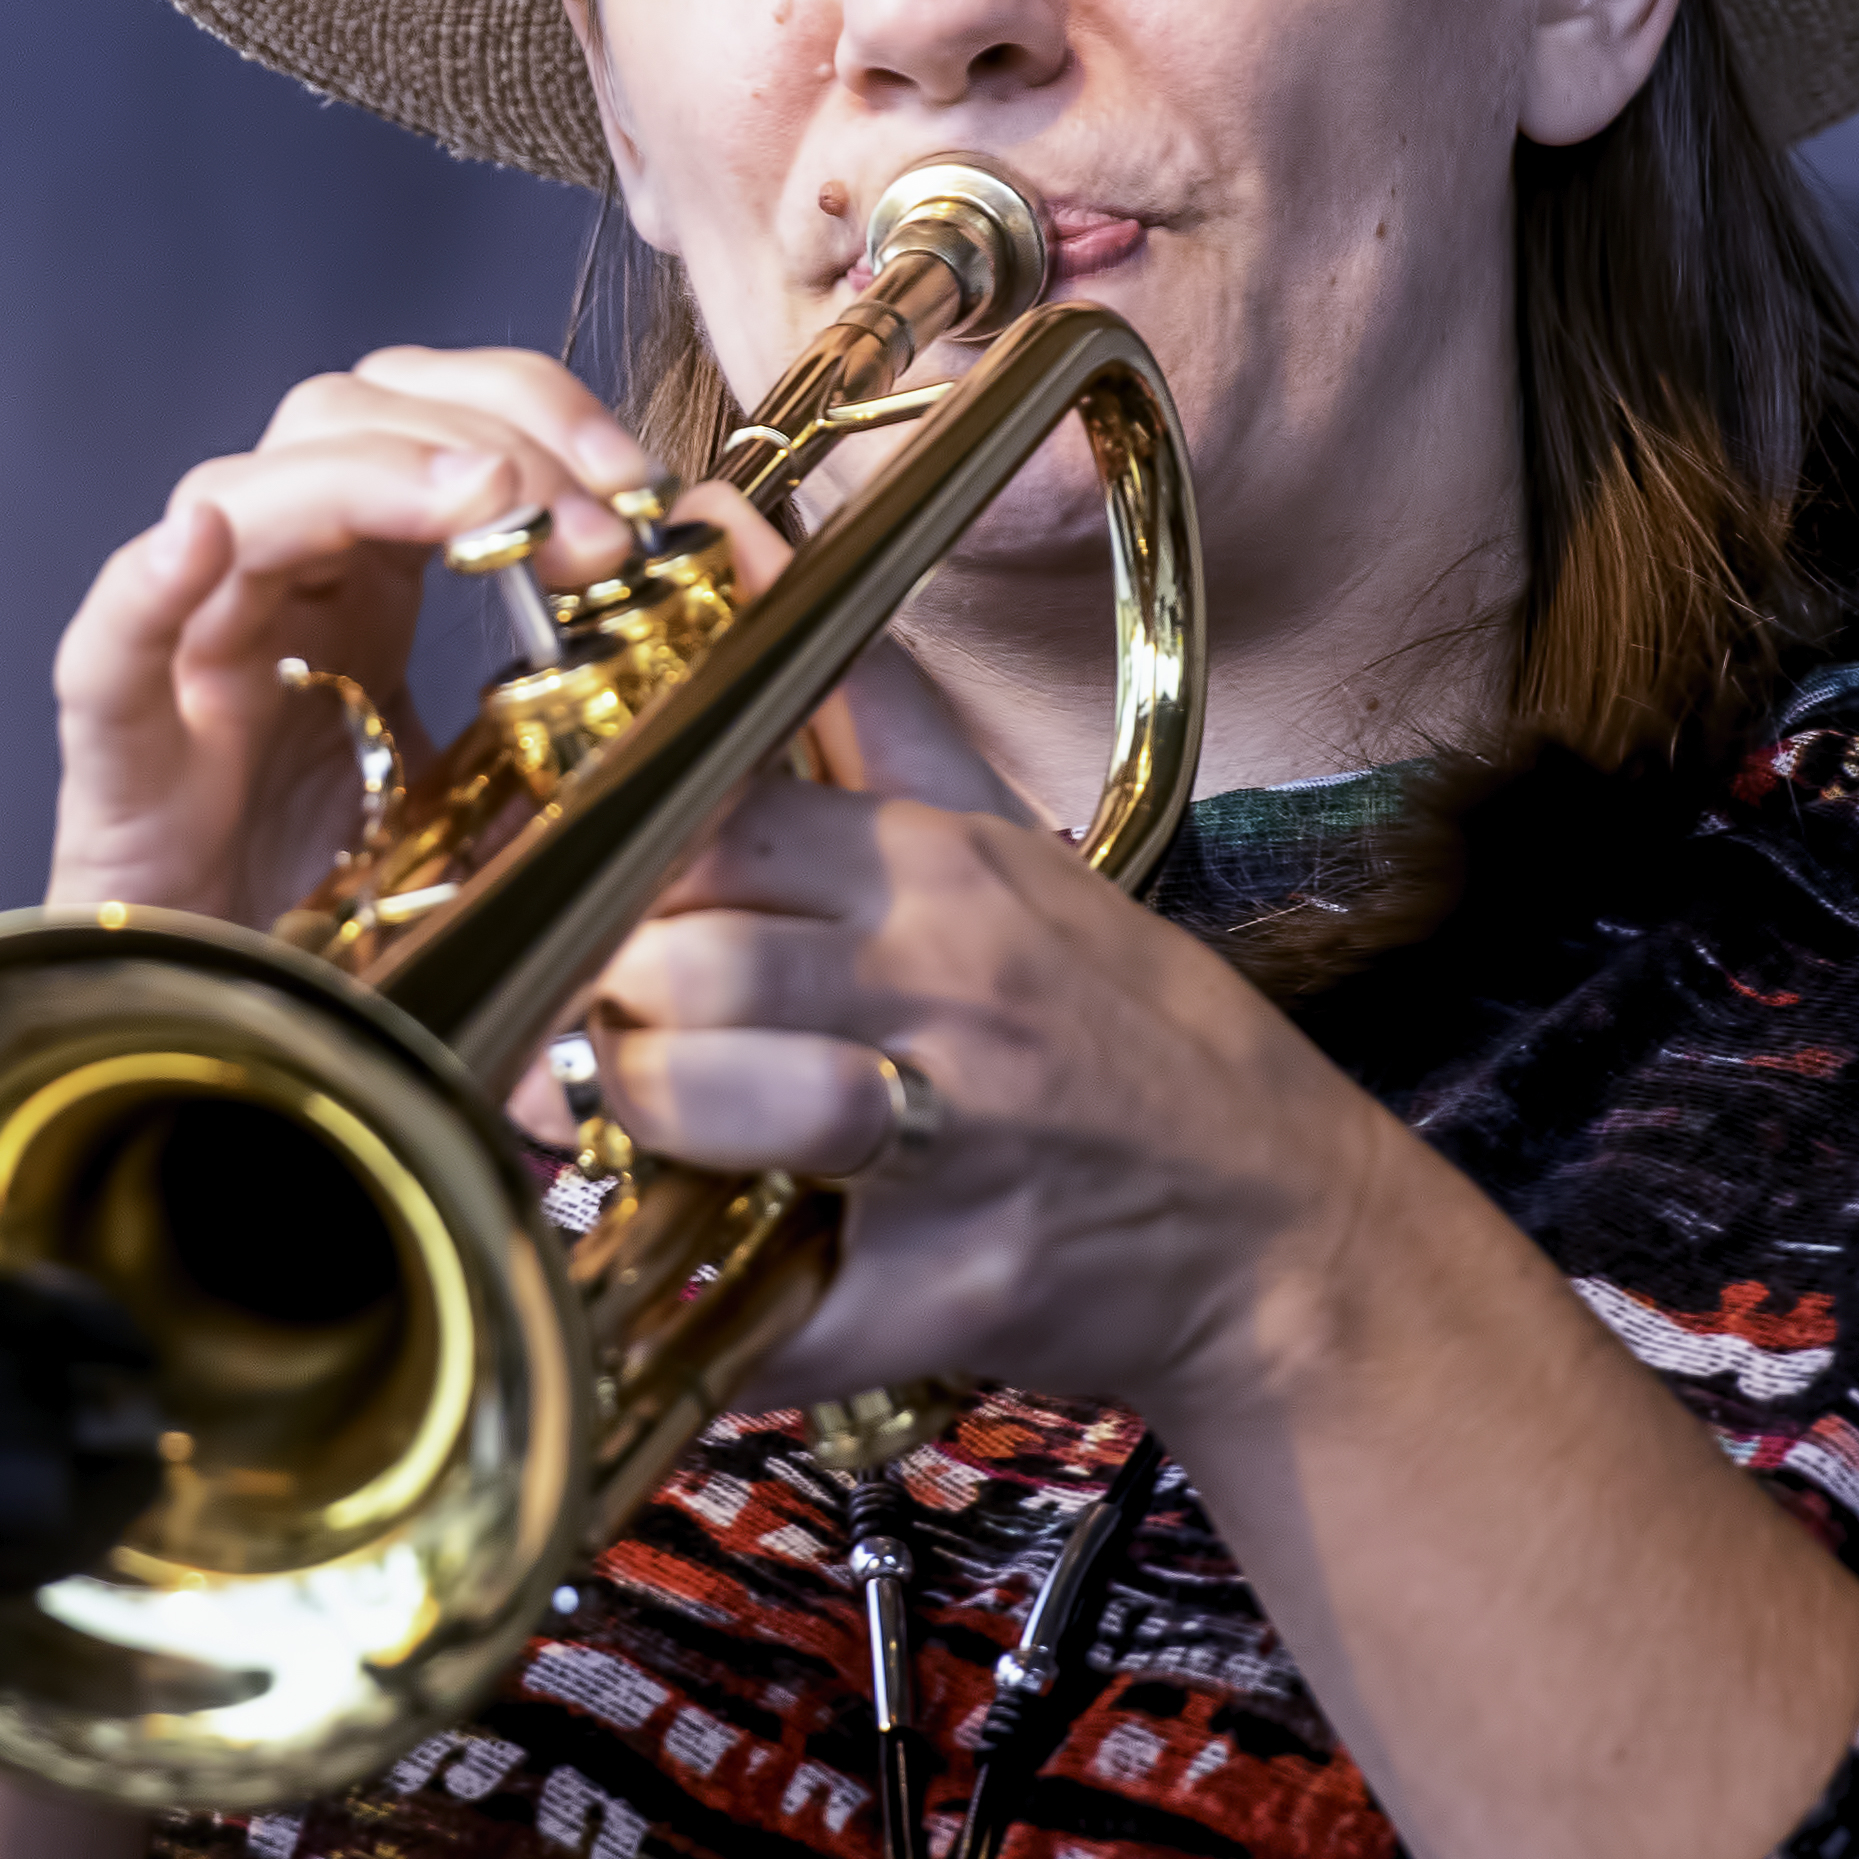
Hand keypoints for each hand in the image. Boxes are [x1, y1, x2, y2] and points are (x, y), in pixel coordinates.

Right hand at [48, 348, 659, 929]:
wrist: (243, 1068)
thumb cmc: (365, 941)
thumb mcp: (509, 821)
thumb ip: (577, 753)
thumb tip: (703, 696)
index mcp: (364, 591)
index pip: (437, 423)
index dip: (542, 417)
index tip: (643, 487)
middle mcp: (275, 595)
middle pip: (346, 415)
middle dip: (489, 431)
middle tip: (599, 519)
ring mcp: (190, 666)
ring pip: (237, 494)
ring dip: (374, 474)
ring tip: (486, 503)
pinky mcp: (121, 763)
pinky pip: (107, 653)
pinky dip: (150, 587)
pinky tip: (205, 543)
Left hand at [572, 740, 1378, 1425]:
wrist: (1277, 1218)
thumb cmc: (1116, 1019)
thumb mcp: (1000, 839)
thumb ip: (856, 702)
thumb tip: (738, 536)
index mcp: (943, 873)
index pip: (709, 823)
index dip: (612, 862)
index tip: (581, 898)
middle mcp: (944, 990)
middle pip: (684, 960)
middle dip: (602, 995)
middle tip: (594, 1021)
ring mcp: (951, 1145)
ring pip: (709, 1104)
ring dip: (638, 1120)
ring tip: (640, 1123)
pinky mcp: (948, 1290)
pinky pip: (782, 1312)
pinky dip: (718, 1322)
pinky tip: (696, 1294)